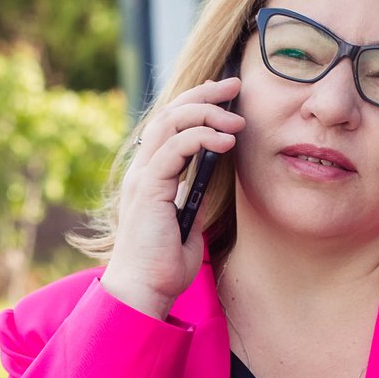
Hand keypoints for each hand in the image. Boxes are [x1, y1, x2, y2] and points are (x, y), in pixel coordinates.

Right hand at [101, 75, 244, 318]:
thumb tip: (213, 176)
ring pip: (169, 122)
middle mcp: (142, 170)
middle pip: (169, 113)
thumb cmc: (164, 264)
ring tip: (236, 120)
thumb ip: (195, 195)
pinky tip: (226, 142)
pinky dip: (202, 138)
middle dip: (204, 94)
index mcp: (150, 175)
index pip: (170, 124)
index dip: (198, 104)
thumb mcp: (188, 222)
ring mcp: (142, 177)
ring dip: (206, 114)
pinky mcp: (149, 189)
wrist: (145, 291)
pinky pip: (174, 148)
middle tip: (235, 86)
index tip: (228, 97)